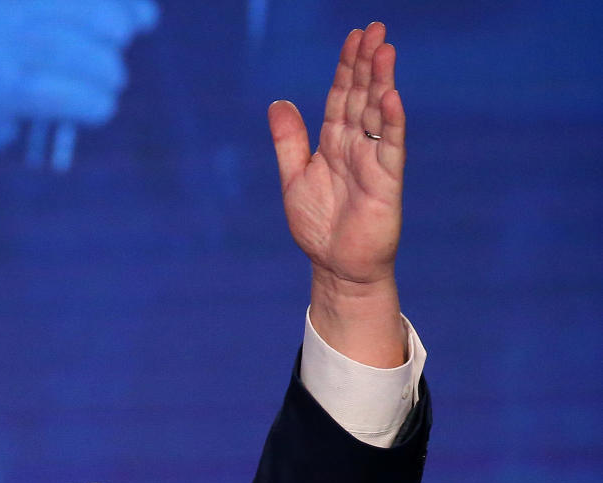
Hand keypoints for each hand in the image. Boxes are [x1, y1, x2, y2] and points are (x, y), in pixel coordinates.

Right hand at [0, 0, 158, 167]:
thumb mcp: (31, 10)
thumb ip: (83, 5)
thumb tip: (145, 19)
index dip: (122, 1)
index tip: (145, 22)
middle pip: (85, 10)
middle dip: (116, 35)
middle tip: (117, 57)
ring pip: (77, 54)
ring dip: (107, 74)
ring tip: (110, 85)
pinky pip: (60, 94)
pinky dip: (91, 102)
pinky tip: (99, 107)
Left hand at [268, 22, 406, 366]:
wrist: (335, 265)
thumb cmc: (317, 225)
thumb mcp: (293, 177)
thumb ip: (289, 140)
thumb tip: (278, 102)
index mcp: (333, 143)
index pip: (340, 96)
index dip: (346, 67)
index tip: (353, 36)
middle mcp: (356, 146)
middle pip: (361, 97)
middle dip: (366, 63)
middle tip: (374, 29)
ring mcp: (373, 162)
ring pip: (377, 114)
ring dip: (381, 82)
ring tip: (384, 50)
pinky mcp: (386, 183)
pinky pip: (390, 148)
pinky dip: (391, 122)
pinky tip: (391, 97)